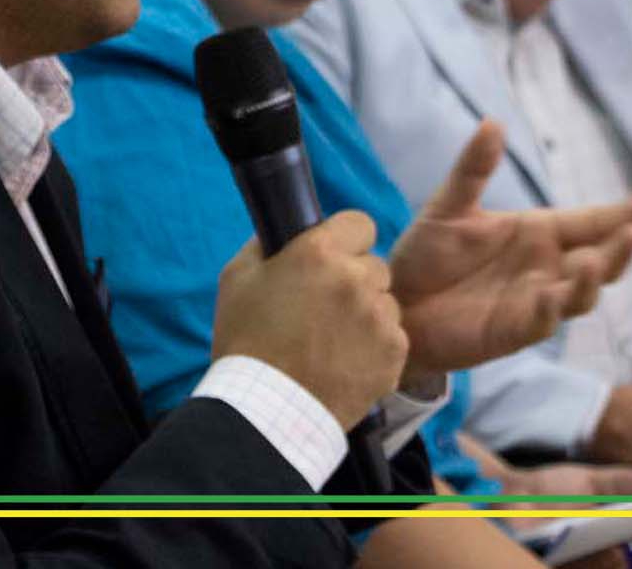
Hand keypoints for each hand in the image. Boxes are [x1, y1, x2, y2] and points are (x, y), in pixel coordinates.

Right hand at [213, 211, 406, 428]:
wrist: (268, 408)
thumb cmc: (246, 341)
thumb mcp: (237, 278)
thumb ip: (266, 244)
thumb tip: (288, 232)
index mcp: (320, 252)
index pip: (359, 223)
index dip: (344, 240)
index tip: (330, 260)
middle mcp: (358, 277)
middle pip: (373, 265)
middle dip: (355, 281)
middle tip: (327, 308)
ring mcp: (380, 316)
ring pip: (386, 302)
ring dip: (368, 314)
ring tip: (336, 342)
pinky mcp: (395, 352)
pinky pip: (393, 337)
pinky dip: (376, 348)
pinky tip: (348, 363)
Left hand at [388, 120, 631, 380]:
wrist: (395, 300)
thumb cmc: (427, 253)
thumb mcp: (449, 205)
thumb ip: (473, 169)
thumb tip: (493, 123)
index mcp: (539, 232)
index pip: (590, 221)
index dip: (620, 213)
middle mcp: (546, 267)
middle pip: (599, 258)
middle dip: (620, 247)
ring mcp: (535, 300)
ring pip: (580, 294)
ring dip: (591, 280)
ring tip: (596, 262)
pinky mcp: (513, 330)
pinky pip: (540, 322)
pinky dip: (548, 310)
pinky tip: (550, 297)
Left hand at [474, 455, 631, 568]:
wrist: (508, 492)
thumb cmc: (551, 490)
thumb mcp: (588, 483)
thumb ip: (618, 483)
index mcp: (611, 536)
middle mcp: (598, 555)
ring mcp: (578, 562)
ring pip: (611, 567)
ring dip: (630, 557)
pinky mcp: (556, 563)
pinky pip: (583, 566)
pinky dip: (601, 559)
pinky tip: (611, 548)